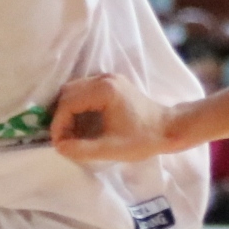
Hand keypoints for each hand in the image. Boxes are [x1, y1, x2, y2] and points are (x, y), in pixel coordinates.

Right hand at [52, 73, 175, 163]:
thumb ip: (83, 149)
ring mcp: (108, 78)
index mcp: (104, 91)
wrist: (169, 128)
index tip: (59, 143)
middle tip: (62, 138)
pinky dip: (77, 106)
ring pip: (74, 90)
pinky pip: (84, 91)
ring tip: (70, 133)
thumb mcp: (111, 148)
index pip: (69, 102)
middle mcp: (104, 79)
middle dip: (61, 116)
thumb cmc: (143, 139)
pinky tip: (81, 124)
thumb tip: (59, 147)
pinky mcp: (111, 84)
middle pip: (68, 92)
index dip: (59, 123)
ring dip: (68, 111)